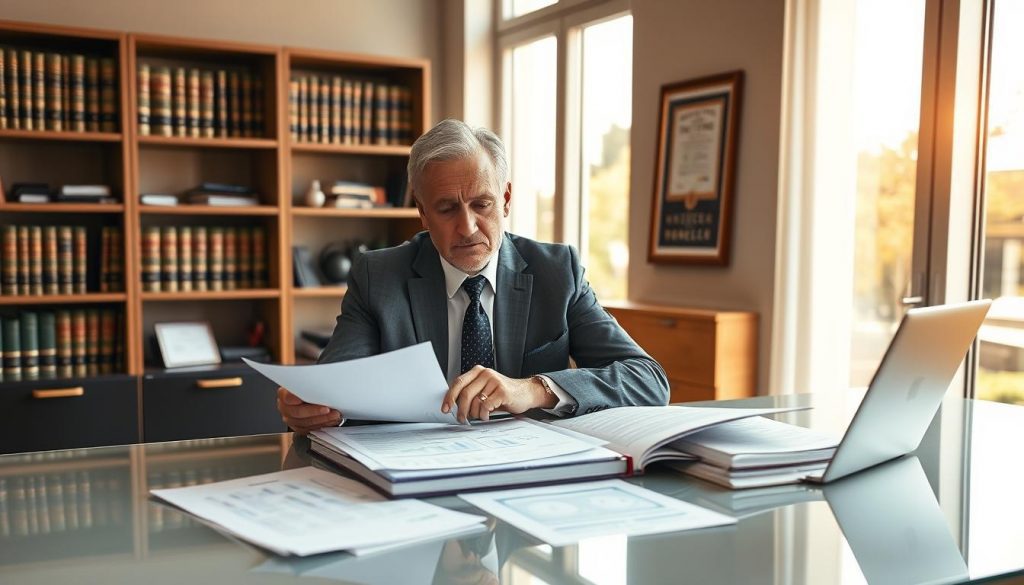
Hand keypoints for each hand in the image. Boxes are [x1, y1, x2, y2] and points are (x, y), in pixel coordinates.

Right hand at [276, 387, 342, 434]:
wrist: (305, 395)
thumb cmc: (306, 387)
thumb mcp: (305, 381)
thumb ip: (309, 382)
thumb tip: (321, 380)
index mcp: (284, 395)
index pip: (288, 397)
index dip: (298, 398)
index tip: (311, 398)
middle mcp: (285, 408)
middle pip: (298, 412)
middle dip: (316, 412)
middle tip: (328, 409)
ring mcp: (291, 420)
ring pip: (306, 423)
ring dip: (323, 419)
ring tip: (335, 415)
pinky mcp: (299, 427)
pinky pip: (311, 429)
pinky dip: (323, 425)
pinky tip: (331, 420)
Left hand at [441, 366, 555, 422]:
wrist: (525, 392)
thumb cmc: (502, 393)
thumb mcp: (485, 389)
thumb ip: (471, 393)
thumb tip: (453, 405)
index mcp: (478, 372)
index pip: (458, 383)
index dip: (450, 396)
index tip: (445, 408)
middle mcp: (485, 374)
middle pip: (465, 393)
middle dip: (461, 409)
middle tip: (461, 419)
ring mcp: (495, 381)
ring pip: (475, 401)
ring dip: (474, 413)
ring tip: (479, 416)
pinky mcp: (503, 391)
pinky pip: (486, 406)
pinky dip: (484, 414)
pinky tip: (487, 415)